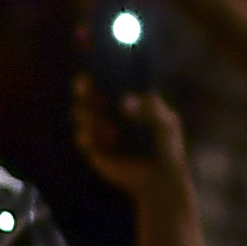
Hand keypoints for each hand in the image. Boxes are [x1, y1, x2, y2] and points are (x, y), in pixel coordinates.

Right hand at [72, 81, 192, 212]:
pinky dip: (89, 135)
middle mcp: (108, 108)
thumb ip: (150, 108)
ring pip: (79, 111)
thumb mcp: (165, 123)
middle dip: (83, 88)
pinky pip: (82, 136)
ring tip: (109, 126)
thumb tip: (124, 101)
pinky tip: (104, 139)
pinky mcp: (92, 147)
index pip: (105, 76)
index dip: (95, 69)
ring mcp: (97, 126)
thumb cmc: (166, 144)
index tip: (93, 67)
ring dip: (87, 113)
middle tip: (89, 90)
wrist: (159, 178)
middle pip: (85, 91)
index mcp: (126, 96)